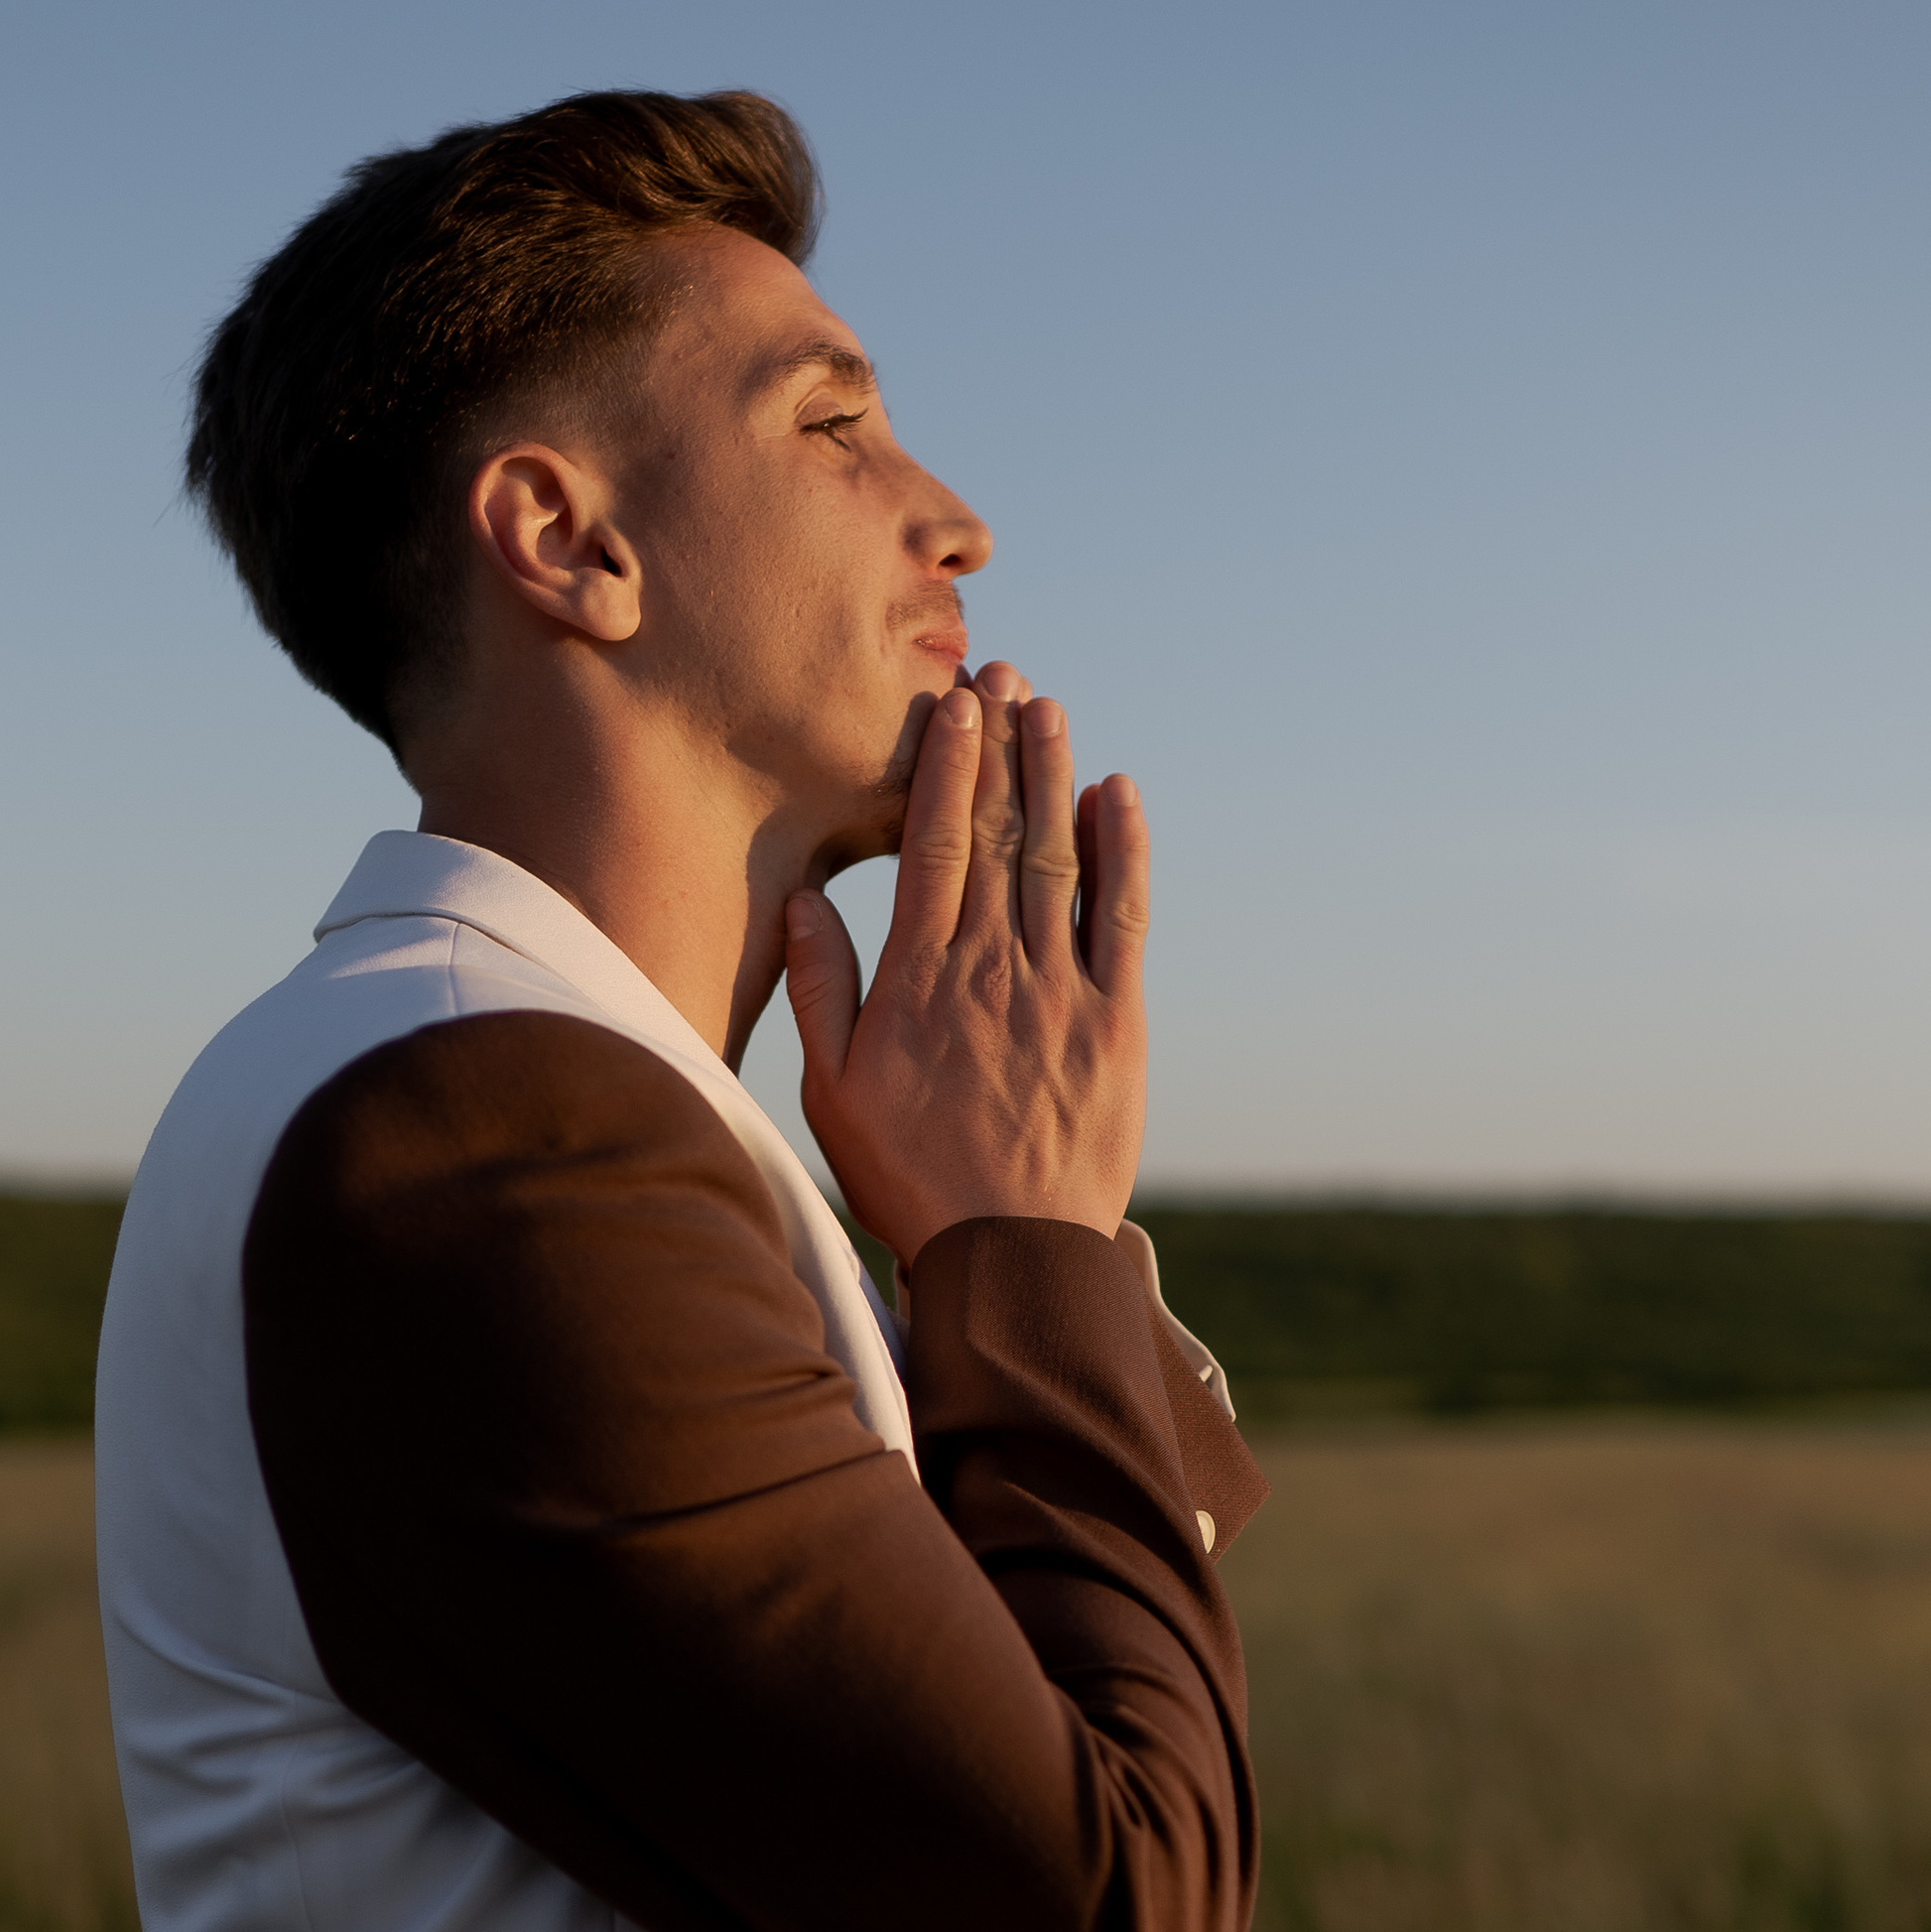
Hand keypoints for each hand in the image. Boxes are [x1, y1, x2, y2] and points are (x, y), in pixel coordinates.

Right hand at [784, 663, 1148, 1269]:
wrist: (1010, 1256)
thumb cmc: (907, 1179)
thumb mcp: (832, 1093)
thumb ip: (821, 993)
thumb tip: (806, 905)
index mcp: (921, 979)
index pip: (934, 845)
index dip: (947, 765)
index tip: (955, 705)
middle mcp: (993, 969)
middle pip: (999, 833)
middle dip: (1001, 747)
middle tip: (1005, 675)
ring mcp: (1062, 991)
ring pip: (1059, 858)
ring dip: (1055, 776)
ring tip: (1052, 710)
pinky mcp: (1117, 1023)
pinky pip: (1125, 917)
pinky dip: (1123, 852)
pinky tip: (1116, 796)